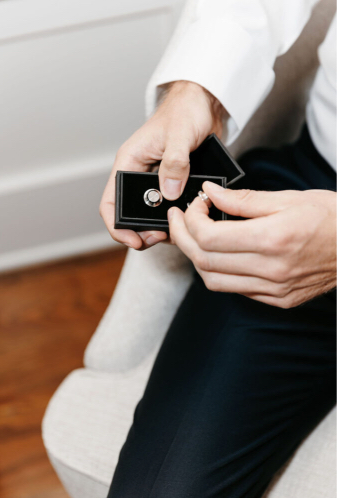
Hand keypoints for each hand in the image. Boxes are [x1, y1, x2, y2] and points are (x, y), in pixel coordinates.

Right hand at [100, 81, 225, 249]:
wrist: (204, 105)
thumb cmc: (186, 110)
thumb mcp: (180, 134)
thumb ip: (175, 161)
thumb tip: (169, 191)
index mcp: (129, 162)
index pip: (111, 202)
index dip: (117, 226)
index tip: (134, 241)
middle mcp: (139, 175)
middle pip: (131, 214)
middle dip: (143, 231)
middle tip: (162, 237)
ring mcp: (156, 182)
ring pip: (151, 215)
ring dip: (162, 227)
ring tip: (179, 230)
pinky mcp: (173, 184)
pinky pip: (170, 209)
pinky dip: (178, 218)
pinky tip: (188, 219)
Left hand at [168, 181, 335, 307]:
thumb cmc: (329, 218)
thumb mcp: (287, 198)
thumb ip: (243, 200)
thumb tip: (211, 194)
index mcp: (272, 239)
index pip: (209, 237)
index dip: (191, 220)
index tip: (193, 205)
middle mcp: (270, 270)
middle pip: (204, 261)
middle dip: (183, 238)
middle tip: (179, 220)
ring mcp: (273, 289)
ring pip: (213, 281)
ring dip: (196, 258)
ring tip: (195, 237)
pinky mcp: (277, 299)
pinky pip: (234, 290)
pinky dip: (218, 272)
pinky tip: (221, 254)